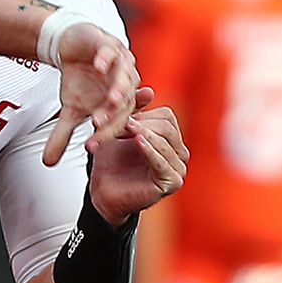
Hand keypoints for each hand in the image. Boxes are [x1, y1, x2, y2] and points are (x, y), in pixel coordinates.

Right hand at [45, 21, 140, 165]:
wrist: (73, 47)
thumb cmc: (79, 80)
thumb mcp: (69, 110)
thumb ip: (63, 135)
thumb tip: (48, 162)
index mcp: (120, 103)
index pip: (116, 123)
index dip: (103, 136)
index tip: (89, 147)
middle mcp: (126, 84)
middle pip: (125, 103)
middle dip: (113, 115)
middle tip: (98, 125)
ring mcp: (121, 63)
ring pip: (125, 77)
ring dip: (119, 88)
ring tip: (111, 100)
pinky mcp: (110, 45)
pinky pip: (111, 52)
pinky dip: (106, 59)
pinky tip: (99, 66)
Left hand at [86, 96, 185, 222]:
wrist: (102, 192)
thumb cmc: (111, 162)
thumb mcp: (121, 130)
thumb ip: (134, 112)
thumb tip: (149, 90)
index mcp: (171, 140)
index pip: (167, 116)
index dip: (143, 114)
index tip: (121, 118)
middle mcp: (179, 154)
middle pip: (168, 127)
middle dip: (142, 123)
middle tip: (120, 125)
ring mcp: (178, 169)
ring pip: (166, 141)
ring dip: (142, 133)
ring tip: (123, 130)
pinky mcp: (171, 183)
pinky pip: (163, 161)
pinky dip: (149, 149)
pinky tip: (137, 141)